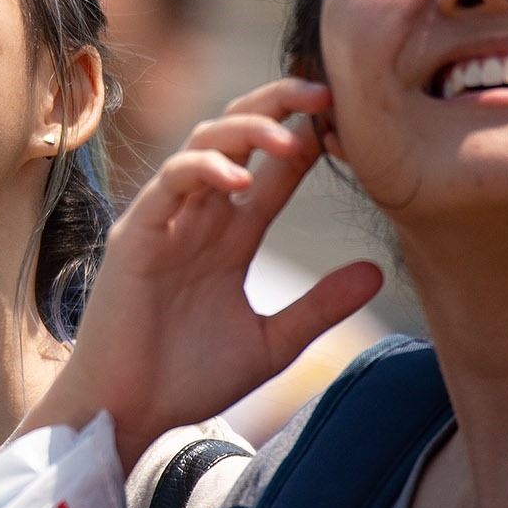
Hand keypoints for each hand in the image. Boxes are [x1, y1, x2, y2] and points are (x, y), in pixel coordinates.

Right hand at [26, 77, 382, 467]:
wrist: (130, 414)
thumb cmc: (189, 380)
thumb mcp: (272, 342)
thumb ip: (319, 306)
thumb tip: (378, 271)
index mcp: (231, 234)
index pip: (276, 168)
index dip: (309, 136)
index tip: (351, 117)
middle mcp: (201, 216)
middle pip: (240, 135)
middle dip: (280, 104)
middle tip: (326, 93)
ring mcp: (167, 220)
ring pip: (205, 144)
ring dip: (248, 130)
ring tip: (291, 137)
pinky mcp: (136, 235)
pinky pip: (170, 184)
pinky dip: (204, 172)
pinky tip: (240, 181)